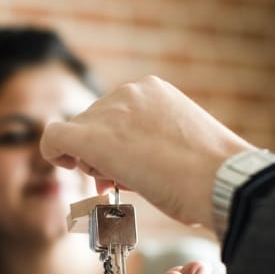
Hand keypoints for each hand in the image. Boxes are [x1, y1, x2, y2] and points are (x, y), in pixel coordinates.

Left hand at [40, 75, 253, 227]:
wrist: (221, 181)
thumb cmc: (210, 176)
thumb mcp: (180, 147)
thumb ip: (147, 146)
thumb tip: (118, 167)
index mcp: (153, 91)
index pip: (115, 115)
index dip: (114, 143)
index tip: (126, 167)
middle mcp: (129, 93)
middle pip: (93, 123)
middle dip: (99, 154)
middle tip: (116, 182)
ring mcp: (110, 112)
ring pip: (78, 133)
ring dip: (89, 160)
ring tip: (120, 182)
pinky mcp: (92, 136)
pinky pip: (55, 137)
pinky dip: (54, 151)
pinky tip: (65, 165)